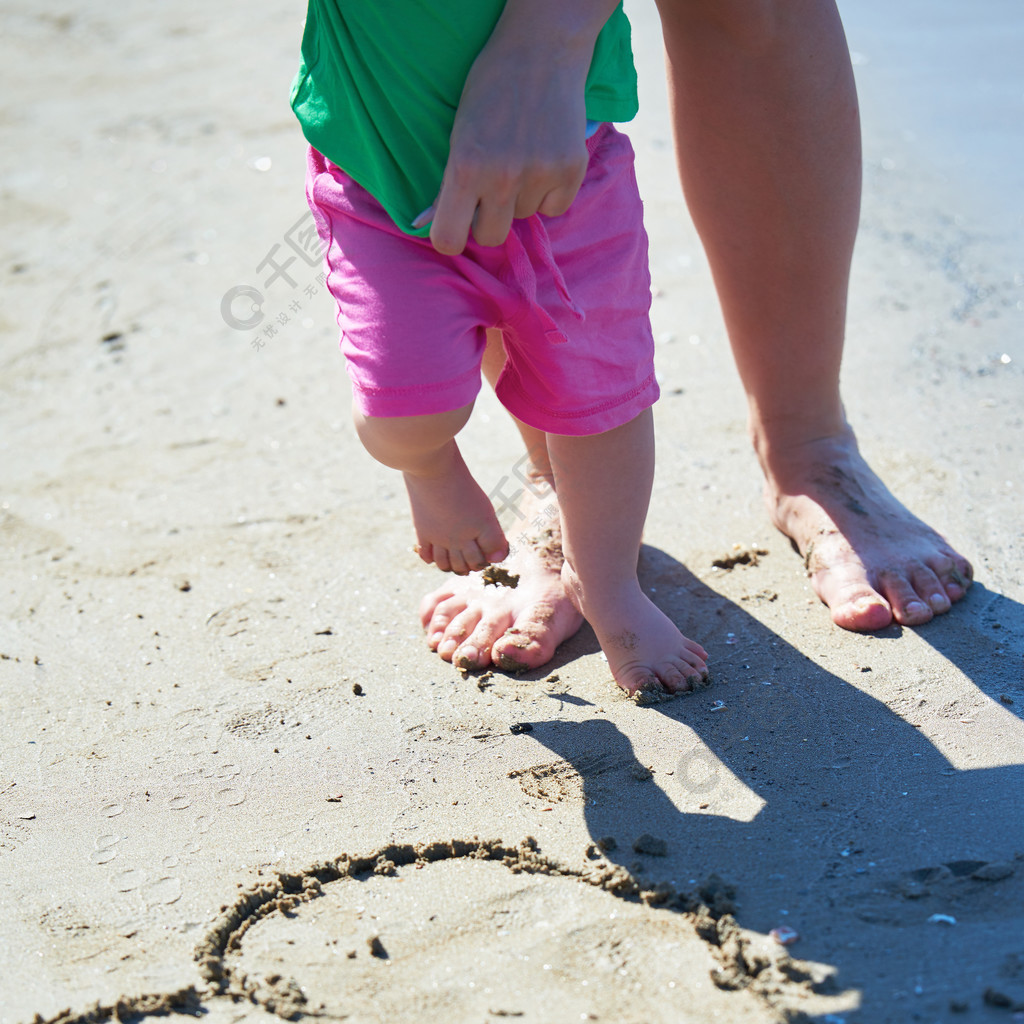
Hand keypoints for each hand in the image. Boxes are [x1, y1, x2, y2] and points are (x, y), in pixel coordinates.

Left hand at [414, 1, 616, 253]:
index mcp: (465, 168)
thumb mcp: (458, 134)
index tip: (456, 226)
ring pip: (524, 217)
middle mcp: (502, 178)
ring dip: (522, 197)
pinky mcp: (571, 170)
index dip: (451, 237)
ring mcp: (539, 175)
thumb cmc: (490, 90)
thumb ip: (446, 183)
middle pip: (491, 236)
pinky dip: (551, 193)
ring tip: (523, 157)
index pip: (449, 239)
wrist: (540, 51)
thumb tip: (424, 223)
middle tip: (493, 186)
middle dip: (489, 219)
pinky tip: (545, 159)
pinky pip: (555, 208)